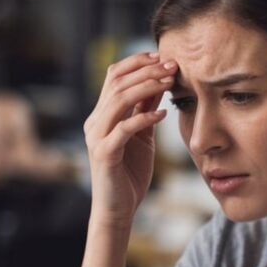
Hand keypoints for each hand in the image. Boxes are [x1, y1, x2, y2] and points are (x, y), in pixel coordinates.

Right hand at [83, 52, 175, 227]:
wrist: (117, 209)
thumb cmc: (130, 174)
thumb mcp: (142, 136)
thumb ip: (146, 110)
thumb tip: (160, 82)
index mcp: (101, 115)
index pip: (114, 76)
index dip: (137, 62)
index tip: (162, 56)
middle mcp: (95, 122)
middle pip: (116, 82)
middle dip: (146, 70)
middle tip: (172, 65)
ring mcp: (97, 137)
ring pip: (118, 100)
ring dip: (146, 87)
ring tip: (169, 82)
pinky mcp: (104, 154)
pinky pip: (123, 129)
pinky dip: (144, 118)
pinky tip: (163, 114)